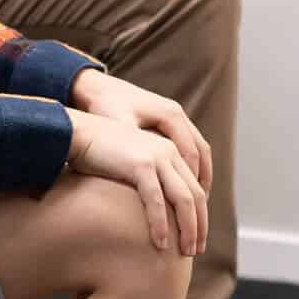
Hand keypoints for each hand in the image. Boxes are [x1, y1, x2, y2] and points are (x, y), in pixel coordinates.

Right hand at [65, 108, 208, 255]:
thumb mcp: (129, 163)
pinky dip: (160, 224)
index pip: (195, 187)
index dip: (199, 215)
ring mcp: (156, 157)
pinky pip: (156, 200)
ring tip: (186, 251)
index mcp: (169, 151)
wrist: (76, 132)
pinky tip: (161, 243)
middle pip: (195, 195)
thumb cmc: (96, 152)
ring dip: (188, 229)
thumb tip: (149, 206)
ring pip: (183, 199)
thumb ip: (144, 178)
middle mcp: (169, 152)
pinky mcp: (140, 165)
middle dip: (199, 226)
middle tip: (196, 250)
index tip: (196, 237)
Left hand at [69, 69, 211, 197]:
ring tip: (197, 205)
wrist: (96, 88)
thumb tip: (143, 169)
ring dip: (200, 177)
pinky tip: (183, 187)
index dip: (190, 180)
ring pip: (199, 151)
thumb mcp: (116, 125)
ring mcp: (176, 117)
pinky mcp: (169, 123)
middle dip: (201, 183)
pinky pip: (189, 148)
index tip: (187, 206)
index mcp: (169, 114)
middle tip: (200, 210)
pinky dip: (191, 168)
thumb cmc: (103, 106)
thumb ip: (132, 143)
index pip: (190, 153)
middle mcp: (178, 114)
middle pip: (201, 153)